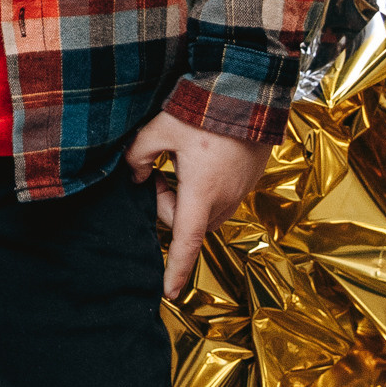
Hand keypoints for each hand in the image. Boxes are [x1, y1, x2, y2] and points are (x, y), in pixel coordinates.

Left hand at [124, 110, 269, 299]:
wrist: (250, 92)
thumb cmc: (204, 111)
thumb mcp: (158, 130)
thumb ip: (138, 157)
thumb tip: (135, 177)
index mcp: (201, 194)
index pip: (185, 243)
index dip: (175, 270)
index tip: (169, 293)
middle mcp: (224, 200)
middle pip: (187, 225)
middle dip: (168, 207)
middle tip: (158, 174)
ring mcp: (240, 191)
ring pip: (205, 213)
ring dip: (187, 199)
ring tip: (182, 163)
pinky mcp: (249, 181)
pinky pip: (222, 199)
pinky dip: (205, 190)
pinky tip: (202, 158)